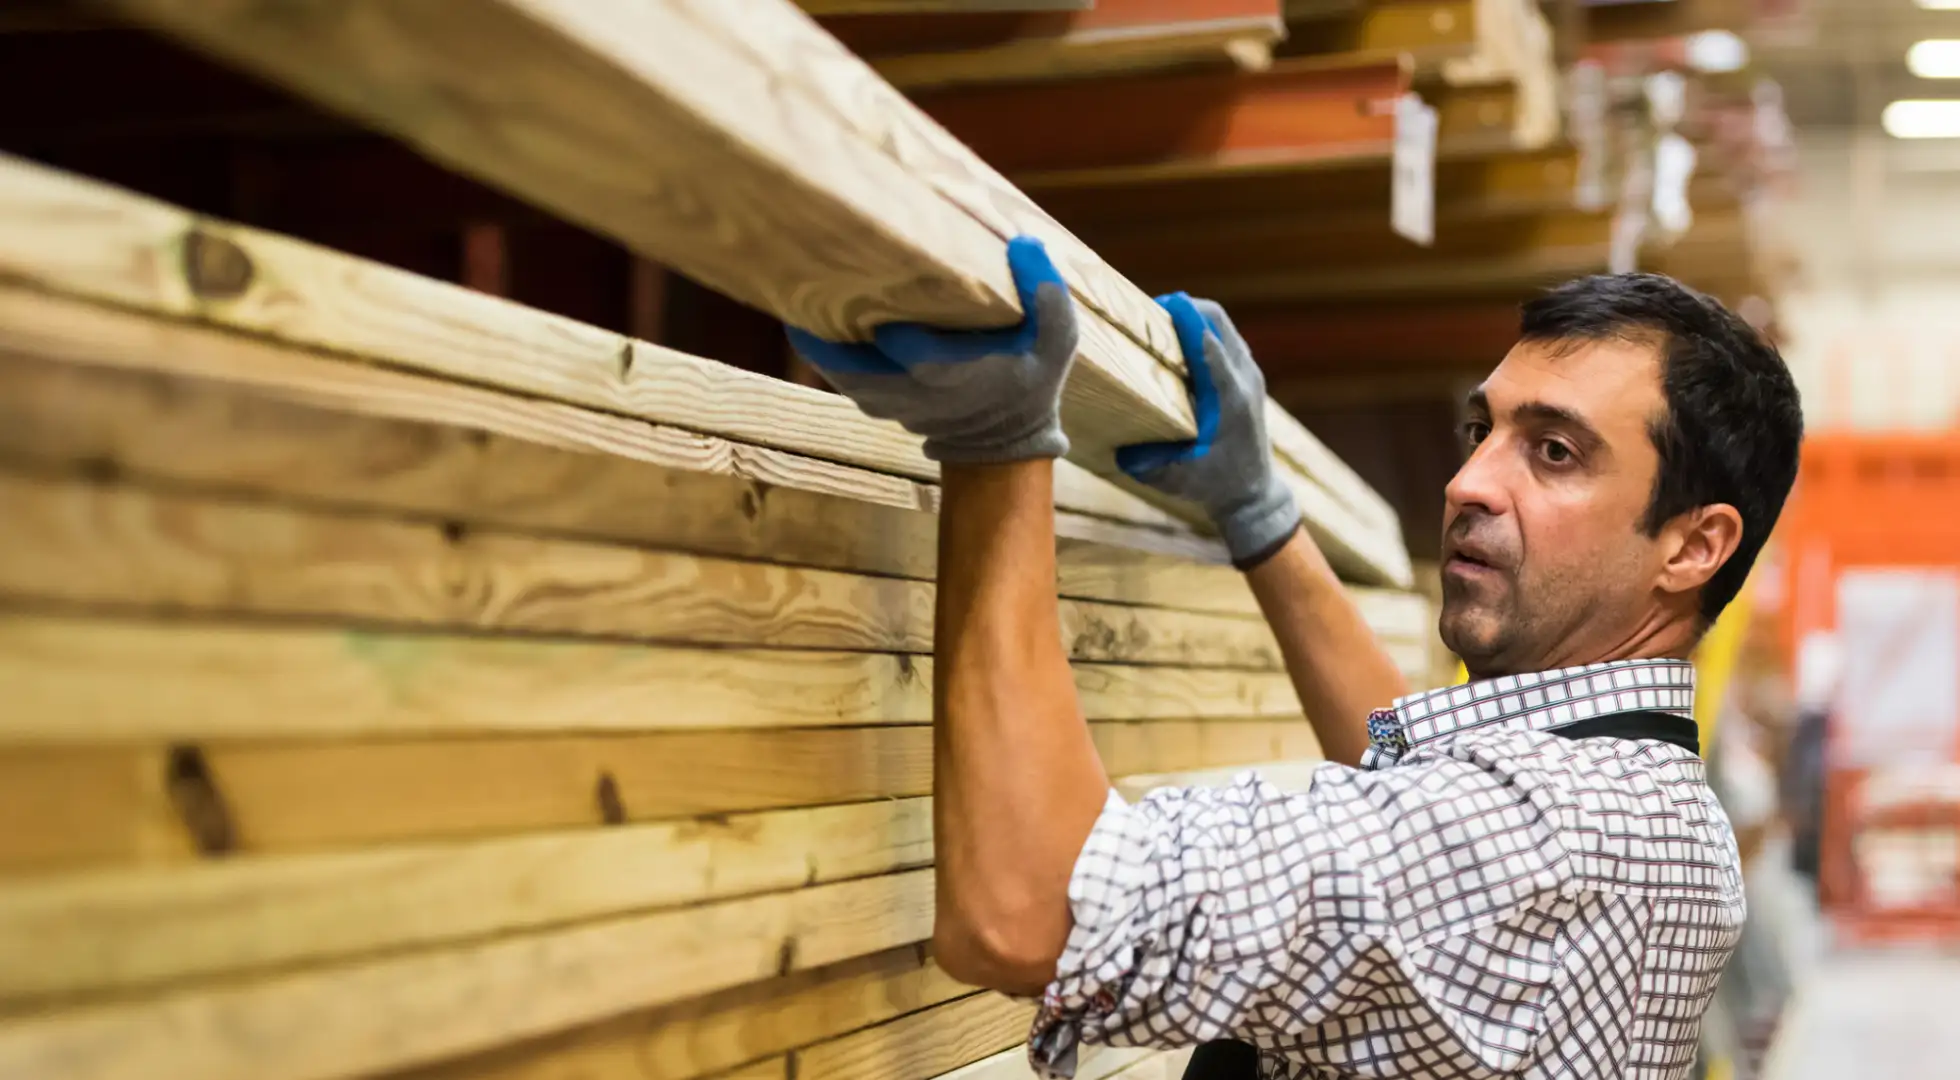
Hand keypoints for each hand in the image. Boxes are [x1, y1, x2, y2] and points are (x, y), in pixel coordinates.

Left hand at [785, 236, 1077, 464]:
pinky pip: (839, 375)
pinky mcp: (875, 401)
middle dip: (832, 329)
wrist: (1002, 442)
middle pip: (859, 367)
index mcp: (959, 377)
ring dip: (818, 338)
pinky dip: (821, 348)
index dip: (894, 330)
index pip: (918, 355)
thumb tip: (1022, 244)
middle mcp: (916, 395)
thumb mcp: (1056, 342)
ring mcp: (890, 403)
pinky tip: (803, 309)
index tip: (870, 285)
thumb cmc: (1029, 379)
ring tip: (794, 286)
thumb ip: (1046, 296)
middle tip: (807, 272)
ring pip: (841, 373)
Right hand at [1116, 293, 1299, 568]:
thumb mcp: (1178, 478)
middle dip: (1185, 308)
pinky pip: (1225, 337)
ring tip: (1158, 321)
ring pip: (1222, 324)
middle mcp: (1245, 379)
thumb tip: (1114, 446)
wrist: (1253, 493)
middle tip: (1149, 312)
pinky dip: (1201, 329)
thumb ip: (1147, 465)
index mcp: (1230, 398)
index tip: (1157, 305)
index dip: (1184, 318)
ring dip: (1193, 316)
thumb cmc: (1214, 485)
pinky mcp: (1247, 376)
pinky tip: (1176, 340)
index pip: (1209, 344)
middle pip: (1217, 321)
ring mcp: (1250, 374)